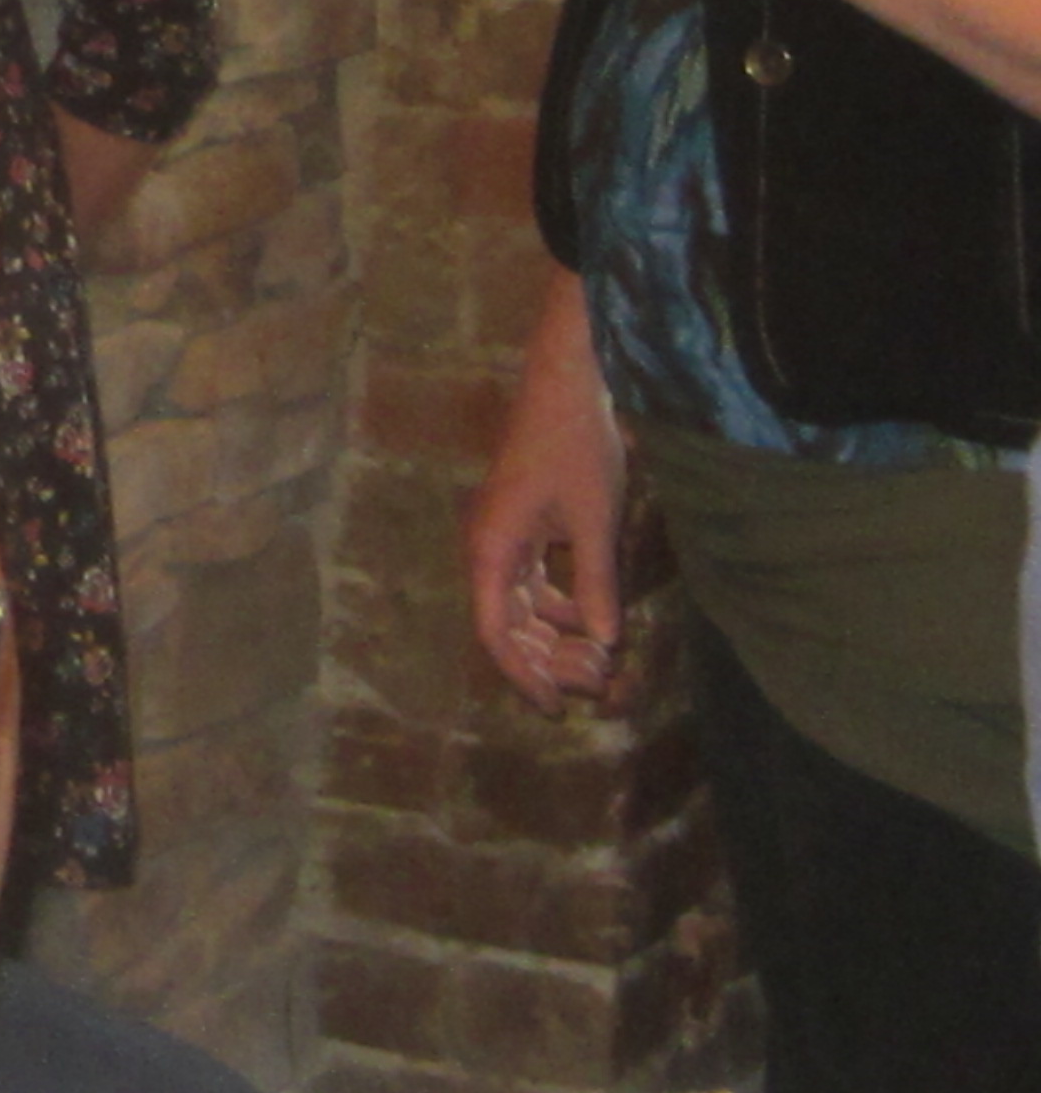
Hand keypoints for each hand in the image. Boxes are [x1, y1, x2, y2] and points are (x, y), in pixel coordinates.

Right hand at [465, 274, 627, 713]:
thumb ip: (594, 584)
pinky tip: (594, 620)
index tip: (559, 706)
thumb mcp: (594, 521)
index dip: (523, 674)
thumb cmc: (577, 449)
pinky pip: (535, 584)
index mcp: (493, 550)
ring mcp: (505, 537)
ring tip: (603, 658)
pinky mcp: (524, 526)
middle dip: (550, 660)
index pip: (496, 631)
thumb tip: (602, 643)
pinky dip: (562, 608)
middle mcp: (489, 549)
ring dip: (557, 637)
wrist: (567, 386)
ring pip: (523, 608)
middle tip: (601, 682)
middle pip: (509, 625)